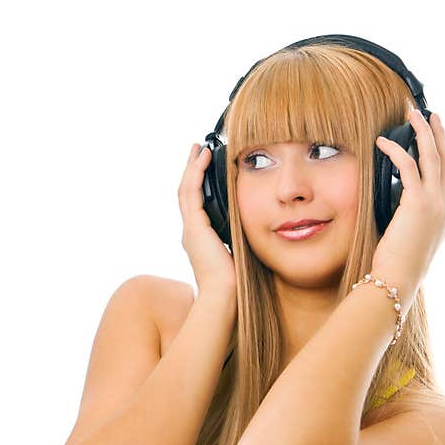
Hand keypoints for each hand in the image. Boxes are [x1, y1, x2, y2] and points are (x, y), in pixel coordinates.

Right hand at [177, 143, 236, 297]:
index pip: (195, 205)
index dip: (197, 185)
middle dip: (191, 171)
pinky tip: (203, 158)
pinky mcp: (194, 227)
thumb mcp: (239, 254)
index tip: (203, 167)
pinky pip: (191, 192)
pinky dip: (196, 173)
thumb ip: (241, 240)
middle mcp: (190, 232)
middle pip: (186, 194)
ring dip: (192, 167)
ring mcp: (190, 229)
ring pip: (186, 189)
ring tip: (198, 149)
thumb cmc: (235, 283)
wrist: (224, 295)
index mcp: (199, 239)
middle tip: (196, 151)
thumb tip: (259, 230)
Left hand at [371, 108, 444, 292]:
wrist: (398, 280)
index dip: (442, 151)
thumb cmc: (397, 264)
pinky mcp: (419, 202)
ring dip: (422, 131)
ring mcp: (438, 202)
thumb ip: (410, 214)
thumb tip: (395, 199)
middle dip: (438, 132)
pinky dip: (396, 149)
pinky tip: (382, 141)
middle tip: (428, 114)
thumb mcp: (411, 235)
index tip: (433, 134)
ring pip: (433, 155)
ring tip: (411, 114)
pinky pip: (407, 164)